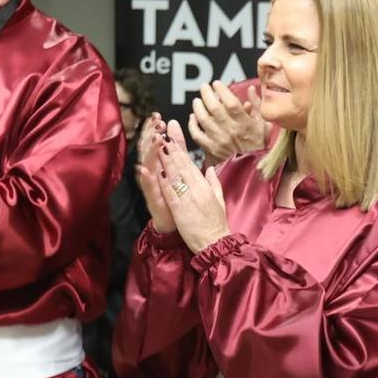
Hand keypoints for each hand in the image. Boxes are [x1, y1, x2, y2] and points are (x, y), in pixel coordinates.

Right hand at [136, 113, 176, 232]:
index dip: (155, 129)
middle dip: (150, 135)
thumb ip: (177, 148)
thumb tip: (173, 125)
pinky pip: (148, 187)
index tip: (157, 116)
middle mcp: (153, 172)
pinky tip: (144, 169)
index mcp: (161, 164)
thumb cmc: (174, 195)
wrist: (172, 222)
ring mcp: (151, 185)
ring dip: (150, 152)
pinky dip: (146, 178)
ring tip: (154, 139)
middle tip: (155, 123)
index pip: (155, 143)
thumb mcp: (177, 168)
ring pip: (148, 165)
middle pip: (148, 149)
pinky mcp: (152, 198)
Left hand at [157, 120, 230, 252]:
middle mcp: (197, 189)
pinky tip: (157, 171)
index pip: (190, 164)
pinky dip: (164, 181)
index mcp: (206, 187)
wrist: (216, 243)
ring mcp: (189, 198)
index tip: (172, 137)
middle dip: (172, 150)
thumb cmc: (217, 224)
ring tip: (158, 146)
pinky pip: (171, 193)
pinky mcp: (181, 209)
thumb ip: (214, 184)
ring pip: (176, 176)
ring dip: (166, 161)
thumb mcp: (219, 201)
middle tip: (163, 135)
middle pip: (182, 166)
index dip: (180, 150)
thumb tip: (211, 169)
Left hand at [188, 81, 268, 162]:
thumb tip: (251, 89)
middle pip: (214, 108)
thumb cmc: (259, 145)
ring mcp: (220, 140)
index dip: (222, 91)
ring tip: (197, 100)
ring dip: (198, 107)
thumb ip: (257, 106)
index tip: (217, 84)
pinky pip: (197, 135)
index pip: (231, 103)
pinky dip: (193, 124)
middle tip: (204, 86)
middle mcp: (231, 131)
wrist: (254, 169)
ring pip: (203, 119)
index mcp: (244, 124)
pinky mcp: (212, 149)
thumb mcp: (263, 124)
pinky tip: (193, 117)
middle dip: (207, 93)